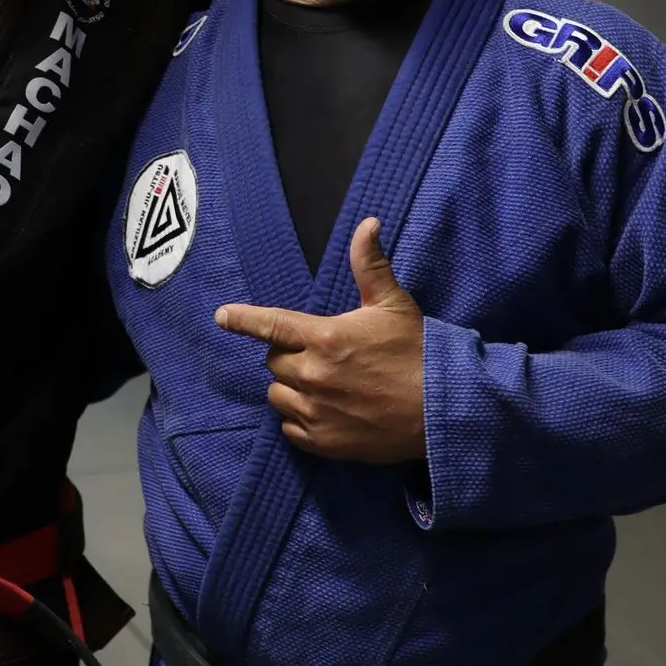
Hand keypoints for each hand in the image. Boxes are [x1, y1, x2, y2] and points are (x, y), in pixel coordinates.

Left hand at [215, 219, 425, 463]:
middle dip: (288, 356)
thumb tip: (367, 224)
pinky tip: (324, 411)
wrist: (443, 409)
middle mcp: (312, 375)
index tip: (222, 316)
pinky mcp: (322, 441)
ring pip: (277, 395)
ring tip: (322, 385)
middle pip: (273, 362)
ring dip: (291, 388)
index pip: (270, 325)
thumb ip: (370, 265)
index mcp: (325, 338)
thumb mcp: (393, 304)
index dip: (242, 319)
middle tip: (320, 356)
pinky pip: (289, 427)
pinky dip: (299, 418)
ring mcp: (315, 411)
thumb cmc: (418, 352)